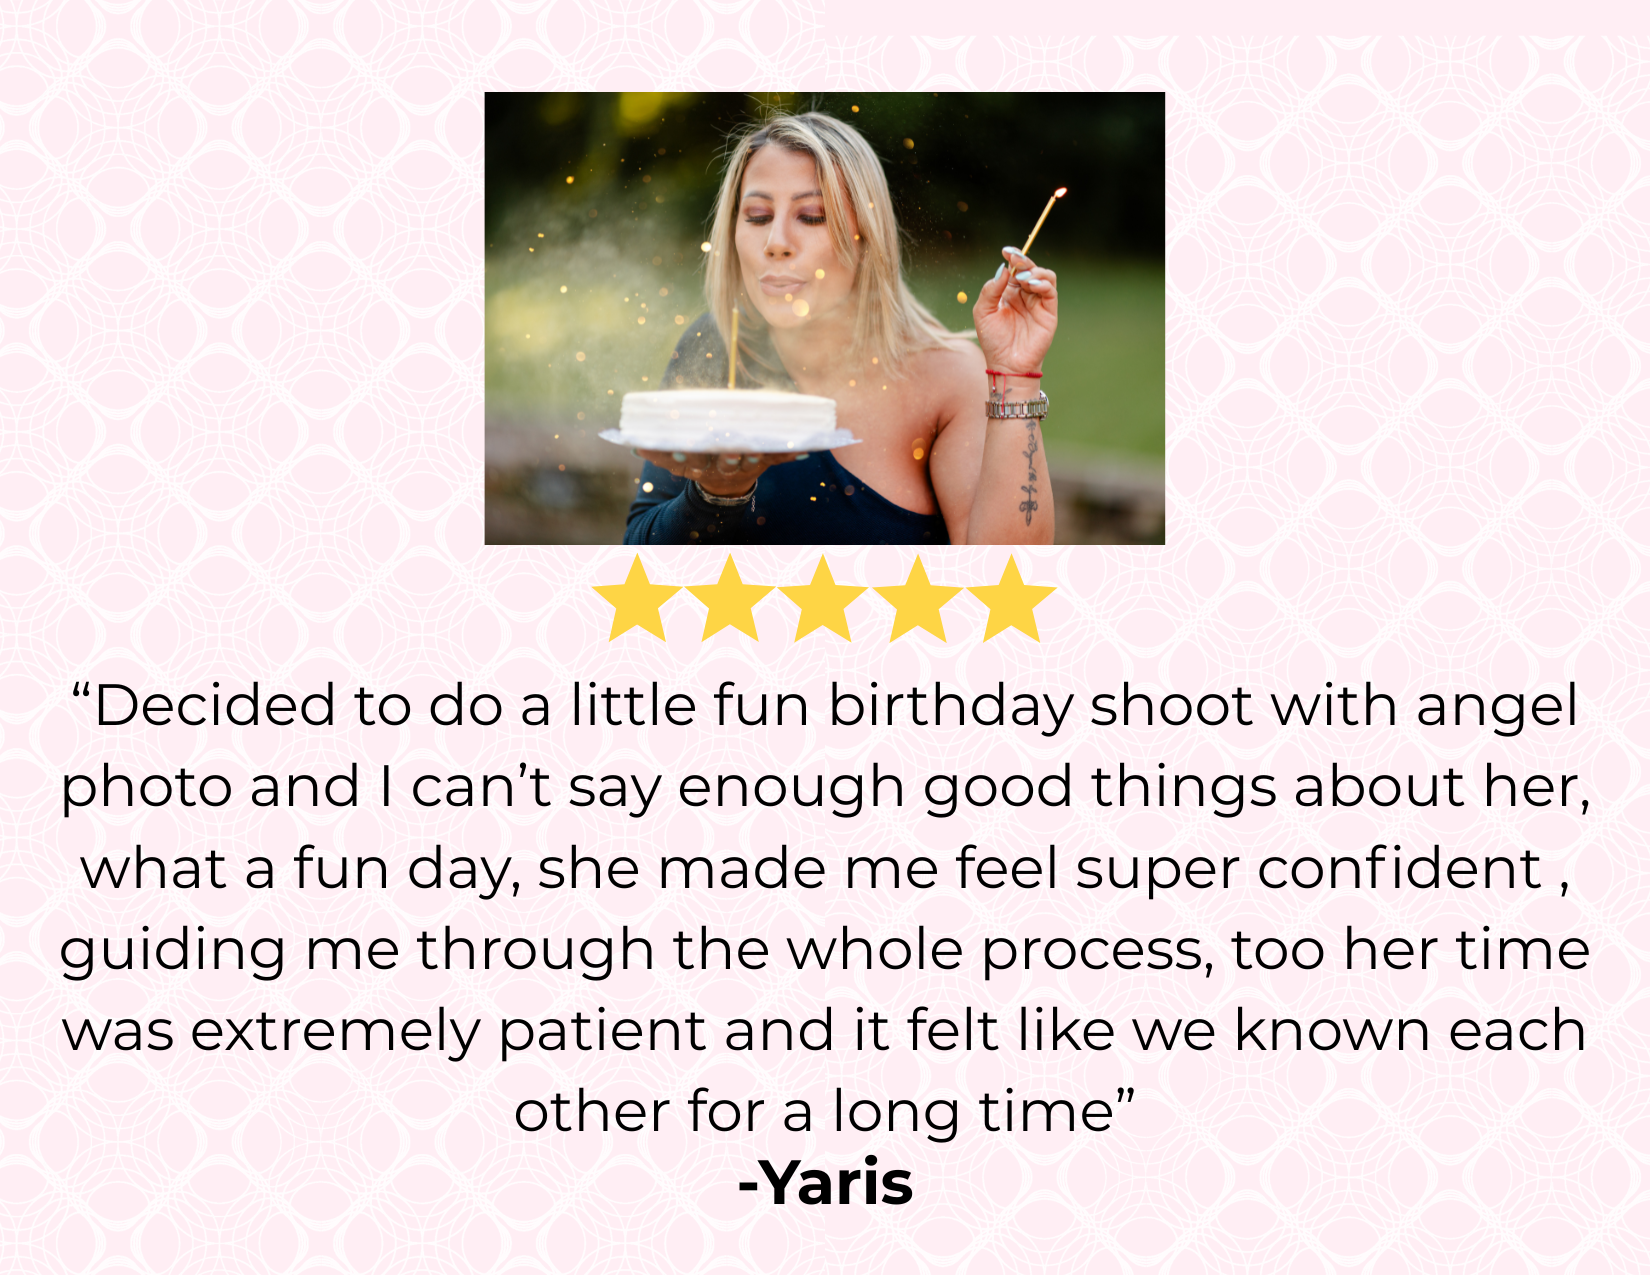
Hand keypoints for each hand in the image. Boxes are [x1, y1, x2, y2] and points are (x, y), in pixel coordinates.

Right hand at [635, 449, 803, 496]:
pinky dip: (793, 454)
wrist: (723, 488)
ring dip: (761, 453)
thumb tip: (633, 442)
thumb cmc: (698, 461)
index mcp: (700, 465)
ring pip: (755, 460)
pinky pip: (781, 458)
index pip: (693, 461)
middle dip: (729, 455)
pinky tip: (806, 447)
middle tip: (730, 447)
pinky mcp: (766, 463)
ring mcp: (746, 466)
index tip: (684, 450)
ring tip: (766, 446)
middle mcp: (723, 467)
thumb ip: (657, 451)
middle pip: (726, 461)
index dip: (689, 456)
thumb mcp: (675, 462)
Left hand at [972, 246, 1057, 375]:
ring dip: (1034, 271)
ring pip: (1044, 276)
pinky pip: (1050, 290)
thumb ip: (990, 290)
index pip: (1014, 269)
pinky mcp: (1049, 312)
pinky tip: (1031, 285)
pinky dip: (1043, 283)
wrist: (1006, 364)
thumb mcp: (982, 312)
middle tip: (1015, 259)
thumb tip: (1003, 269)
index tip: (1006, 251)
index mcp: (1009, 293)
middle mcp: (1025, 295)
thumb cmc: (993, 340)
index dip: (1012, 258)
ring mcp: (1038, 302)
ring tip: (1023, 278)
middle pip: (1029, 268)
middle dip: (1023, 261)